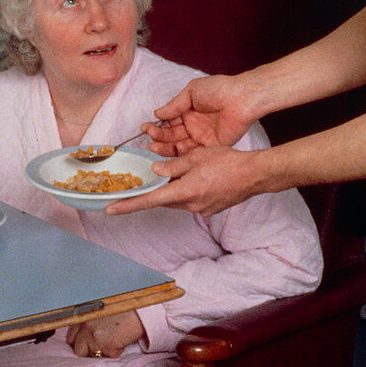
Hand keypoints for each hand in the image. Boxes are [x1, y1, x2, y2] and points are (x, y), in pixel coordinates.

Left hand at [66, 310, 145, 357]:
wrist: (140, 309)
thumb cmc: (124, 308)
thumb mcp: (101, 311)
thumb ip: (90, 322)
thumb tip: (86, 337)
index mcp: (83, 317)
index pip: (70, 337)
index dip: (79, 342)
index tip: (86, 344)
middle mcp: (86, 327)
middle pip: (78, 350)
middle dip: (88, 351)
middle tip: (100, 347)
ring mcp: (95, 337)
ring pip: (92, 356)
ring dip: (101, 352)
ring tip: (113, 341)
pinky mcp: (107, 346)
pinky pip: (110, 356)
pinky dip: (117, 351)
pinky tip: (122, 340)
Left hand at [106, 144, 259, 216]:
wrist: (255, 175)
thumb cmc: (228, 162)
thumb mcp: (196, 156)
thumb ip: (173, 165)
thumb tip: (156, 169)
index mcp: (185, 191)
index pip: (150, 200)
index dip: (128, 205)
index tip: (110, 210)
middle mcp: (191, 205)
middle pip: (164, 199)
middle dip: (156, 190)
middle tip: (150, 179)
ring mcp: (202, 210)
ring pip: (178, 199)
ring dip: (174, 188)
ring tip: (183, 172)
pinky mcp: (210, 209)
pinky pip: (191, 200)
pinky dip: (187, 190)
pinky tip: (198, 178)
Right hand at [145, 75, 256, 156]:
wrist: (240, 98)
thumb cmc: (218, 89)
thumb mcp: (192, 92)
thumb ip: (174, 105)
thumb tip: (157, 114)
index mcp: (188, 111)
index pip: (168, 122)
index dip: (157, 126)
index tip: (146, 127)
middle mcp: (193, 125)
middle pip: (172, 135)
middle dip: (159, 137)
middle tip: (150, 136)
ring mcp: (202, 137)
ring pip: (179, 146)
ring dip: (166, 147)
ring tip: (154, 146)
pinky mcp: (211, 146)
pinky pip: (193, 153)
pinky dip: (180, 155)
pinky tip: (169, 153)